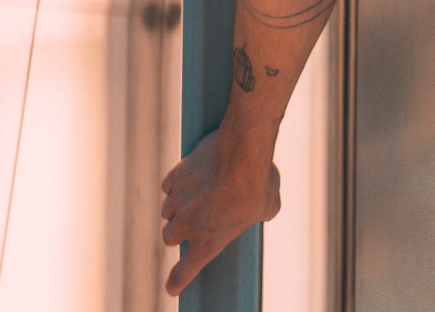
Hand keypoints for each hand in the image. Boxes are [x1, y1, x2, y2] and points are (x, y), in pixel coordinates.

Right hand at [161, 124, 280, 295]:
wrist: (243, 149)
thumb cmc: (258, 181)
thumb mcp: (267, 207)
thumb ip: (258, 214)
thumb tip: (261, 208)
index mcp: (208, 241)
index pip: (184, 271)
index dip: (177, 281)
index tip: (172, 287)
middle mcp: (188, 225)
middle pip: (169, 237)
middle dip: (178, 232)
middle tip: (191, 223)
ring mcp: (179, 199)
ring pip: (167, 210)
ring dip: (176, 207)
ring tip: (193, 197)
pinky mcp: (176, 175)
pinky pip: (168, 185)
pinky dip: (176, 184)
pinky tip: (187, 178)